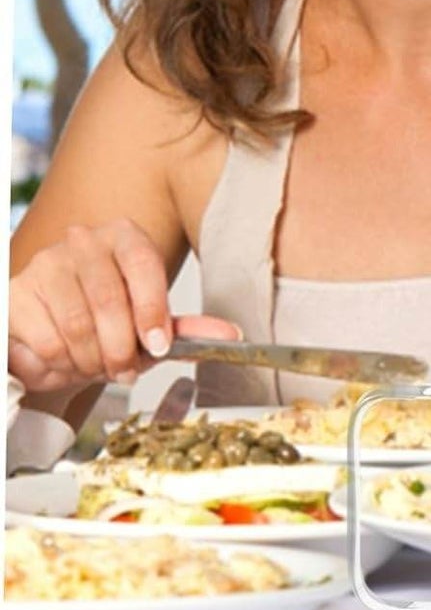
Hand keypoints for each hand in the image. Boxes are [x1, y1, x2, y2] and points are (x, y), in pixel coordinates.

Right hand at [8, 219, 240, 391]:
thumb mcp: (151, 325)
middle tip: (125, 371)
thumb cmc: (108, 325)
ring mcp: (46, 263)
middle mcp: (83, 241)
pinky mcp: (15, 293)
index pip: (143, 266)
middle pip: (109, 300)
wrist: (55, 335)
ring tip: (95, 365)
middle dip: (121, 348)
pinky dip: (60, 363)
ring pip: (76, 324)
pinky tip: (65, 361)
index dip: (152, 311)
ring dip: (91, 360)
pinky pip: (45, 340)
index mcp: (125, 238)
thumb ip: (187, 329)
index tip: (157, 346)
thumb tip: (231, 335)